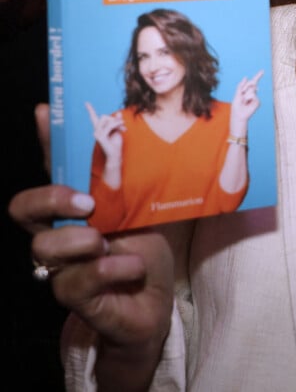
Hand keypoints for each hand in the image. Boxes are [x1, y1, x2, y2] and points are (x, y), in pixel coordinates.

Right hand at [9, 105, 175, 388]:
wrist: (155, 299)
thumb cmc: (144, 248)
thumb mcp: (139, 207)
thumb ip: (124, 179)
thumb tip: (117, 127)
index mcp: (74, 206)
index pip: (51, 168)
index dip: (46, 140)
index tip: (46, 112)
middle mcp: (59, 234)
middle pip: (24, 209)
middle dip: (49, 198)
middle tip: (86, 203)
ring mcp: (62, 267)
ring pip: (43, 247)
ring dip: (82, 242)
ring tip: (109, 243)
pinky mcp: (76, 299)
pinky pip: (78, 281)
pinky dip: (111, 270)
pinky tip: (131, 268)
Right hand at [86, 102, 124, 166]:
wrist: (116, 154)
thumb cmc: (116, 143)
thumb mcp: (117, 129)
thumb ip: (117, 122)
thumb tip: (118, 113)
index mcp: (99, 128)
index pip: (93, 117)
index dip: (90, 110)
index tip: (86, 102)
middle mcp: (96, 130)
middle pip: (104, 116)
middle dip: (114, 119)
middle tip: (122, 125)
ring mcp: (97, 134)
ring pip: (107, 119)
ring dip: (117, 122)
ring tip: (123, 128)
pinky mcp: (100, 137)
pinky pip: (110, 126)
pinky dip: (117, 125)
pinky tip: (122, 129)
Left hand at [229, 70, 262, 136]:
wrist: (238, 114)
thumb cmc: (237, 105)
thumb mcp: (237, 93)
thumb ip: (241, 85)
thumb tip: (246, 77)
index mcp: (247, 90)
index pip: (253, 82)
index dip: (258, 76)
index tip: (262, 71)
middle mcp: (252, 93)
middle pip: (252, 84)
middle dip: (249, 85)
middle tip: (244, 95)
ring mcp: (255, 97)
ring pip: (252, 90)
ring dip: (246, 95)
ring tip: (244, 101)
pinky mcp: (257, 102)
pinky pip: (253, 95)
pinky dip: (249, 98)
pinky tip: (248, 103)